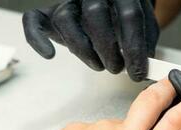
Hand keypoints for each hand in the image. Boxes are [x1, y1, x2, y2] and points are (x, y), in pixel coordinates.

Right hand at [23, 0, 158, 80]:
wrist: (112, 4)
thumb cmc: (127, 18)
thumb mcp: (144, 27)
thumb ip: (146, 44)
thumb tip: (147, 69)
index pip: (129, 16)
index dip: (135, 48)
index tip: (138, 72)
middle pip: (95, 13)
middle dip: (107, 48)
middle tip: (117, 68)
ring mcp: (69, 2)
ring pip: (66, 19)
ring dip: (83, 49)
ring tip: (99, 66)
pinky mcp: (50, 13)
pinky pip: (33, 20)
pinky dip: (36, 38)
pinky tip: (50, 54)